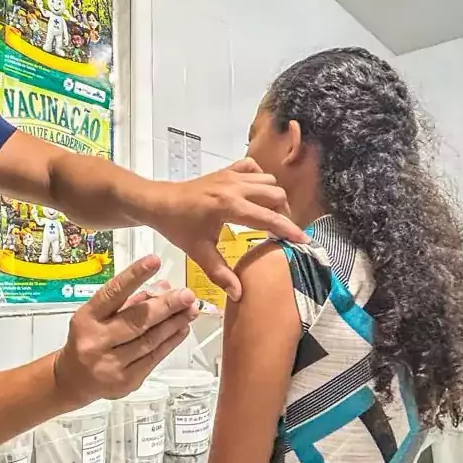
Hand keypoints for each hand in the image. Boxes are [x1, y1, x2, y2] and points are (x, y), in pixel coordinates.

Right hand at [53, 255, 197, 403]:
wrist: (73, 380)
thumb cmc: (87, 340)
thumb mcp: (98, 316)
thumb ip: (129, 301)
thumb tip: (162, 287)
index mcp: (87, 318)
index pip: (113, 293)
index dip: (134, 276)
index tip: (153, 262)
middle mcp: (96, 341)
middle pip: (137, 320)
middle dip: (166, 305)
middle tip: (186, 295)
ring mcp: (111, 364)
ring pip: (149, 340)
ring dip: (174, 323)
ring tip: (190, 310)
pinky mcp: (126, 381)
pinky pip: (153, 358)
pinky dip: (170, 342)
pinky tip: (181, 330)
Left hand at [148, 158, 305, 299]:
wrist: (159, 203)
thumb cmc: (177, 227)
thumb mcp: (199, 253)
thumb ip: (221, 274)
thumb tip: (239, 295)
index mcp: (229, 207)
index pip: (269, 219)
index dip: (289, 230)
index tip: (303, 240)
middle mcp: (234, 187)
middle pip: (276, 195)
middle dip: (283, 214)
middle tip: (279, 232)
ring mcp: (231, 176)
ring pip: (268, 180)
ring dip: (273, 197)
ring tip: (268, 216)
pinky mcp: (226, 171)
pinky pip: (252, 168)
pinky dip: (259, 178)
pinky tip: (254, 194)